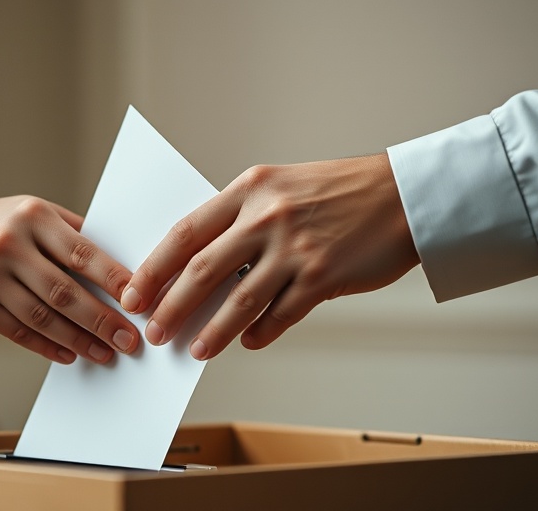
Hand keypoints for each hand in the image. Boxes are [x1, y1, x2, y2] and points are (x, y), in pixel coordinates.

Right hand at [0, 196, 138, 363]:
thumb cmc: (1, 225)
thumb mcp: (35, 214)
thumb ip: (73, 235)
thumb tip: (122, 270)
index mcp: (33, 216)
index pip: (82, 252)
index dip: (113, 280)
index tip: (138, 301)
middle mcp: (8, 244)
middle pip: (64, 291)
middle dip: (102, 320)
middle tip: (129, 340)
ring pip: (42, 316)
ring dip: (78, 339)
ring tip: (104, 352)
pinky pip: (17, 330)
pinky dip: (46, 346)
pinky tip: (69, 354)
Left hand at [120, 153, 418, 359]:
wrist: (403, 195)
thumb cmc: (340, 191)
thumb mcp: (281, 188)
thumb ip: (242, 219)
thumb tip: (204, 267)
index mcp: (250, 189)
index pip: (186, 232)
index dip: (154, 267)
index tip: (134, 292)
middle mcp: (267, 217)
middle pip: (202, 270)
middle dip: (171, 306)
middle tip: (155, 331)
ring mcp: (295, 248)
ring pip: (239, 300)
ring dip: (212, 331)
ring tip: (195, 350)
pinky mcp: (323, 276)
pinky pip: (281, 314)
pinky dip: (260, 332)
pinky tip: (248, 343)